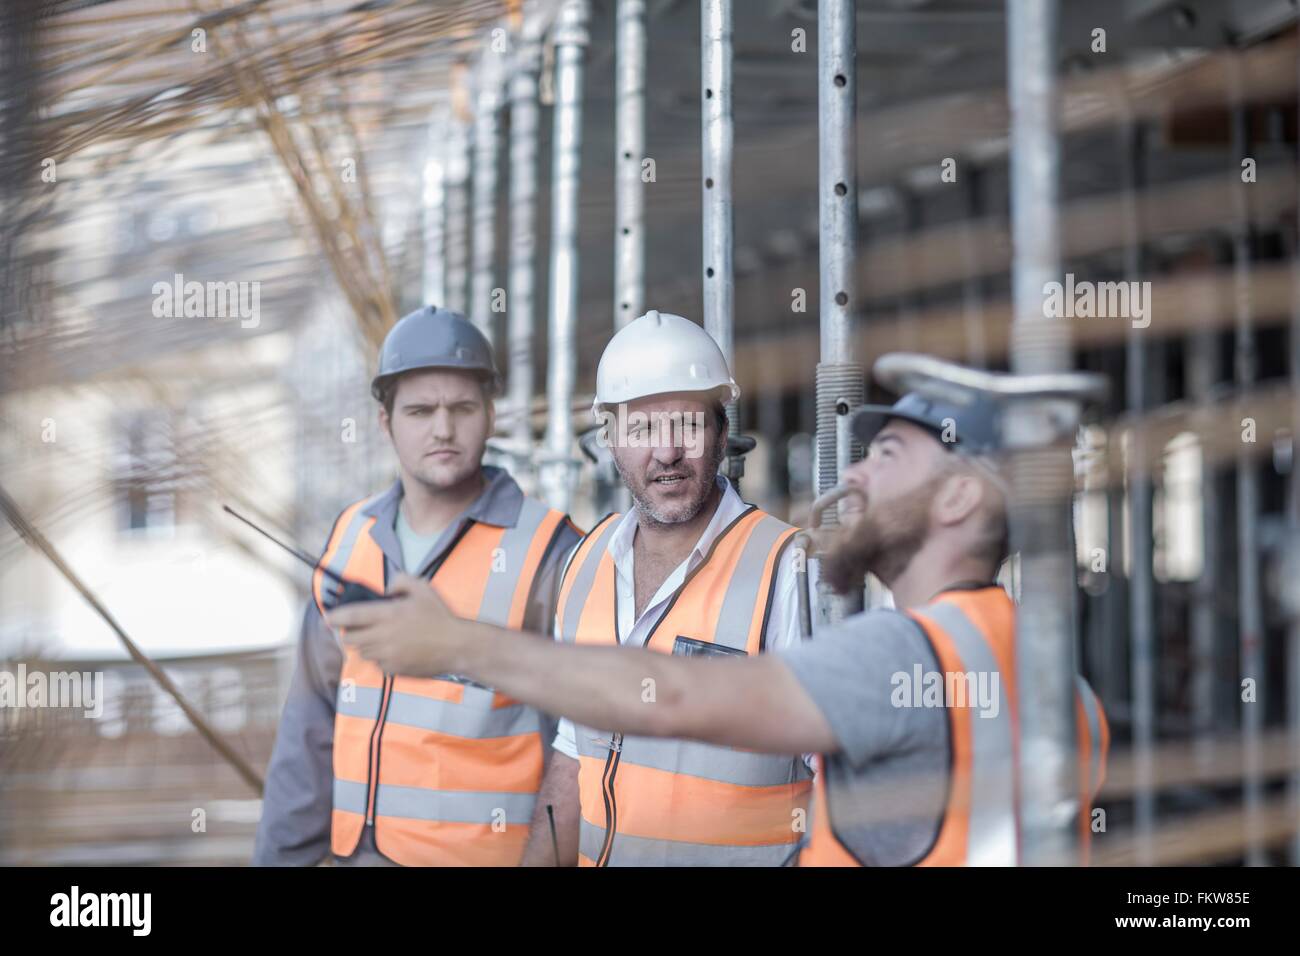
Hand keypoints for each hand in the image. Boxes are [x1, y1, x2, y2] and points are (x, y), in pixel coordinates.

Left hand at [323, 573, 463, 676]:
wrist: (456, 646)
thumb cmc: (440, 616)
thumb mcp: (423, 588)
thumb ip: (400, 581)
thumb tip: (386, 589)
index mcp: (388, 615)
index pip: (350, 616)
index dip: (334, 616)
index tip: (328, 617)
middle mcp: (383, 637)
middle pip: (349, 638)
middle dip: (348, 631)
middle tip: (357, 626)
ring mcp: (387, 656)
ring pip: (362, 651)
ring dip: (364, 644)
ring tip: (378, 636)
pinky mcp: (393, 670)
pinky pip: (377, 664)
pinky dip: (379, 657)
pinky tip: (393, 649)